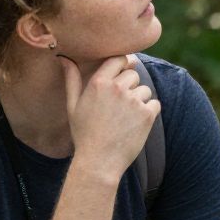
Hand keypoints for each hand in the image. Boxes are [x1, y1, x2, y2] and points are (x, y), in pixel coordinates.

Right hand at [62, 54, 161, 178]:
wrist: (99, 161)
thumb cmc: (84, 134)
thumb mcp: (73, 106)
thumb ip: (71, 79)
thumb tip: (64, 58)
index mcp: (98, 82)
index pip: (119, 59)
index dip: (123, 65)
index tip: (123, 74)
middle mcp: (117, 88)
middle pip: (133, 74)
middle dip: (130, 86)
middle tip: (119, 106)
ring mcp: (133, 100)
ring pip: (145, 90)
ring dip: (139, 101)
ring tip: (125, 119)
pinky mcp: (147, 114)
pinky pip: (155, 104)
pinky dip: (149, 113)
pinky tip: (135, 125)